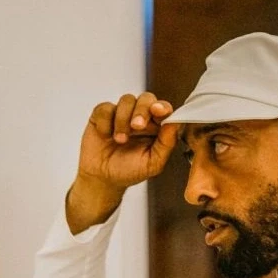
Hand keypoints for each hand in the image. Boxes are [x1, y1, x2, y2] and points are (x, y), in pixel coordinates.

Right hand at [68, 93, 177, 232]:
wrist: (103, 178)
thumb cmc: (130, 170)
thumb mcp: (153, 163)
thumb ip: (166, 144)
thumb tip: (175, 123)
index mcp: (157, 126)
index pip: (164, 109)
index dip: (162, 107)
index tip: (158, 111)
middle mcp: (140, 115)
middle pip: (146, 98)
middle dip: (142, 110)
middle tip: (137, 126)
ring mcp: (121, 113)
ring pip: (126, 100)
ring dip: (123, 119)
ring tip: (120, 140)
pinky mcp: (102, 114)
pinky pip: (105, 107)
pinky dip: (105, 122)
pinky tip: (105, 135)